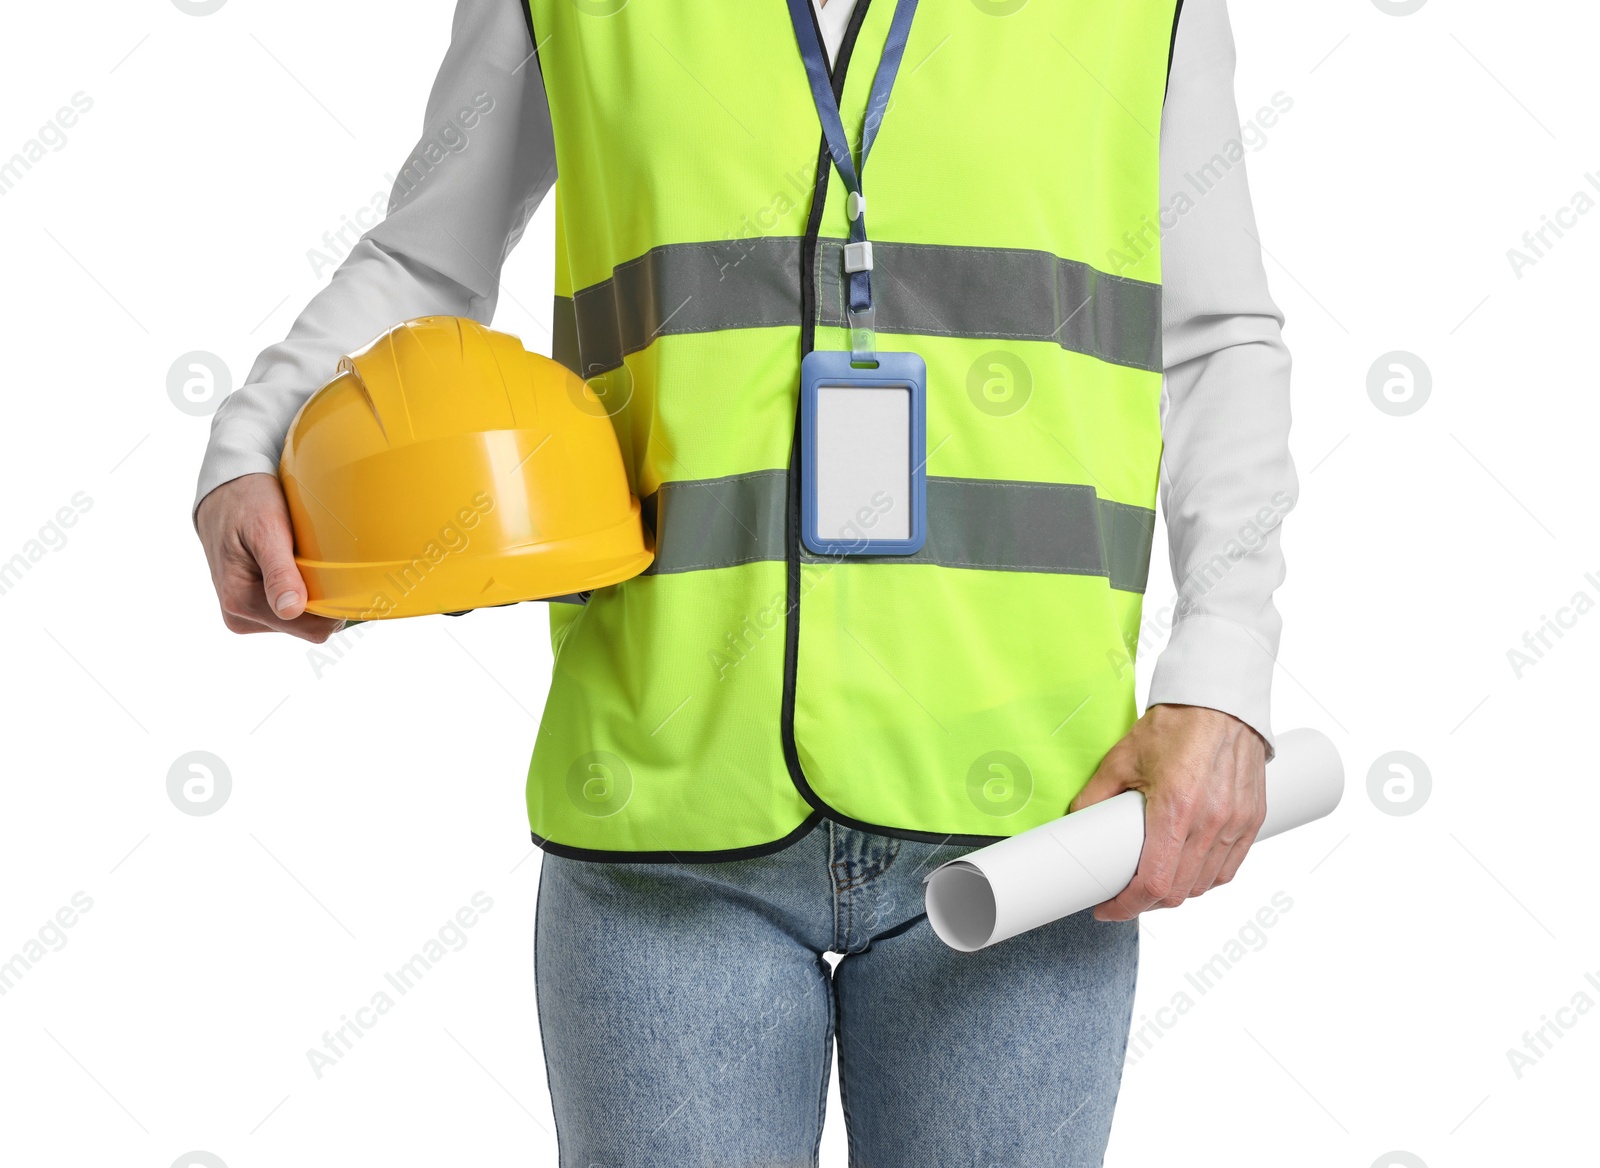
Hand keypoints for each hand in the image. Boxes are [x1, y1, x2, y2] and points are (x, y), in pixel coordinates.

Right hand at [196, 473, 341, 643]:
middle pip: (308, 626)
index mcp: (240, 602)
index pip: (311, 629)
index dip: (335, 609)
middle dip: (323, 598)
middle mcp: (240, 615)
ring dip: (313, 592)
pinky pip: (293, 608)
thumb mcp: (267, 530)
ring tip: (302, 558)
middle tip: (321, 560)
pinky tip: (297, 565)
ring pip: (303, 619)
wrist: (224, 491)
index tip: (345, 580)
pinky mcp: (252, 606)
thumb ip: (279, 573)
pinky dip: (304, 589)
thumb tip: (290, 610)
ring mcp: (246, 613)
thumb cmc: (247, 503)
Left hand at [1069, 704, 1266, 920]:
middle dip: (1146, 902)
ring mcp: (1236, 823)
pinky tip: (1187, 871)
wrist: (1221, 700)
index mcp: (1177, 810)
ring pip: (1205, 885)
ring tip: (1153, 882)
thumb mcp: (1122, 757)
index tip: (1107, 908)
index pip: (1154, 883)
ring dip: (1177, 892)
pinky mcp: (1252, 819)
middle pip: (1179, 892)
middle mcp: (1212, 823)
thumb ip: (1096, 794)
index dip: (1127, 906)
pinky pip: (1229, 868)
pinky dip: (1206, 878)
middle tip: (1123, 894)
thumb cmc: (1175, 724)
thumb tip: (1075, 823)